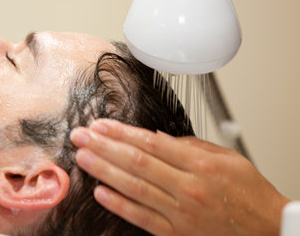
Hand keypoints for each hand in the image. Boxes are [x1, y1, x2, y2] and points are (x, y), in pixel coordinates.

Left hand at [71, 119, 289, 235]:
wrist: (268, 230)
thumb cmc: (248, 192)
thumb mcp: (227, 158)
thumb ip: (189, 146)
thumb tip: (155, 138)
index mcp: (200, 164)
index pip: (150, 143)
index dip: (121, 132)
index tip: (100, 124)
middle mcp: (188, 188)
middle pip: (136, 162)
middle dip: (104, 146)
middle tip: (81, 136)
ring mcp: (181, 213)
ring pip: (134, 188)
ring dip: (104, 171)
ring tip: (83, 158)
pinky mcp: (176, 233)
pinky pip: (142, 217)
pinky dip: (119, 205)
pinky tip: (100, 192)